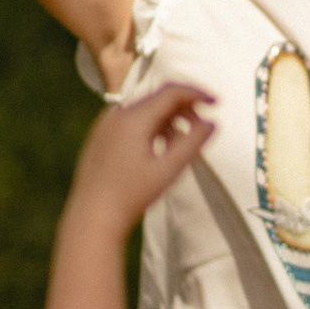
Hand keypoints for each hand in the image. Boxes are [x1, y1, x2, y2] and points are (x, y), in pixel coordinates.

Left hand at [67, 85, 214, 230]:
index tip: (216, 104)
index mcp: (133, 118)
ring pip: (145, 110)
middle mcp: (116, 115)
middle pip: (158, 98)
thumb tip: (211, 122)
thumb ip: (194, 142)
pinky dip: (151, 127)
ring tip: (178, 148)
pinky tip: (158, 152)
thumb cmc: (131, 196)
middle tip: (201, 129)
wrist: (93, 217)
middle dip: (184, 109)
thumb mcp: (170, 169)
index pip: (172, 91)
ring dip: (168, 120)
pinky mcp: (101, 136)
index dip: (198, 94)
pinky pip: (131, 121)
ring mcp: (105, 125)